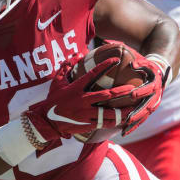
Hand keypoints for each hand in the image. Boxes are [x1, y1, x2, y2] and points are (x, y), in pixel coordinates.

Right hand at [24, 55, 143, 141]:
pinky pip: (103, 123)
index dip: (105, 66)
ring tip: (131, 109)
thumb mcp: (58, 82)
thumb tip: (78, 54)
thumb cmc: (53, 100)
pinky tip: (121, 120)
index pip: (93, 74)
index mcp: (76, 88)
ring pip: (107, 113)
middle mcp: (82, 101)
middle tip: (132, 89)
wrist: (46, 121)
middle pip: (106, 95)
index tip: (116, 60)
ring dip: (121, 111)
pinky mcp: (86, 125)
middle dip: (121, 92)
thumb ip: (67, 67)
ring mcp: (85, 114)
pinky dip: (112, 122)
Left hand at [120, 55, 166, 135]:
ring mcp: (153, 105)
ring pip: (144, 116)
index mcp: (155, 85)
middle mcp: (155, 97)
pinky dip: (134, 127)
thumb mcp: (147, 64)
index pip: (149, 89)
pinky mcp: (149, 111)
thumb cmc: (150, 69)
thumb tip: (132, 64)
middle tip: (128, 118)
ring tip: (125, 130)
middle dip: (137, 113)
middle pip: (147, 106)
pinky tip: (125, 132)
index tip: (132, 95)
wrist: (160, 77)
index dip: (141, 92)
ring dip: (135, 124)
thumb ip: (140, 64)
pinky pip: (142, 120)